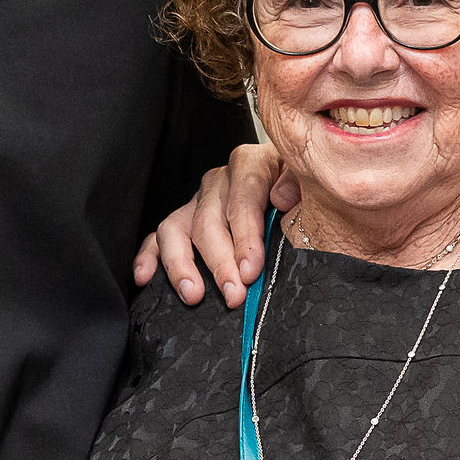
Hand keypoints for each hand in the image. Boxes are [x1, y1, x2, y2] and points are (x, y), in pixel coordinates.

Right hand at [133, 143, 295, 307]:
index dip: (245, 238)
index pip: (242, 200)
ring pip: (176, 228)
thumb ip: (300, 184)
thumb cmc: (306, 192)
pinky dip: (150, 257)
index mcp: (252, 165)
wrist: (301, 195)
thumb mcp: (313, 181)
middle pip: (208, 220)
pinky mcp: (185, 220)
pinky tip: (145, 278)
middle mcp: (220, 181)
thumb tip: (281, 197)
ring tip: (193, 295)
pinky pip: (159, 237)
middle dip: (220, 262)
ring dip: (182, 264)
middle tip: (234, 294)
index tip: (251, 270)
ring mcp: (199, 201)